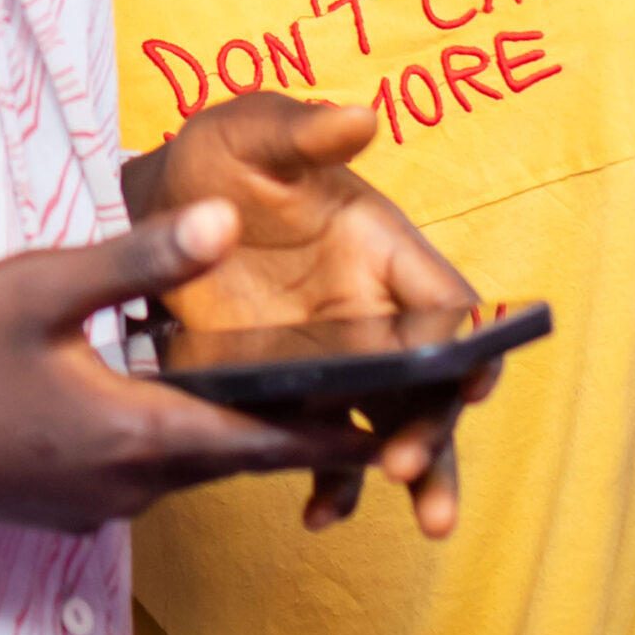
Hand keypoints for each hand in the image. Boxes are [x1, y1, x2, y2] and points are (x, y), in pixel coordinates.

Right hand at [0, 201, 383, 564]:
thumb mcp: (37, 287)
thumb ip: (136, 257)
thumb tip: (227, 224)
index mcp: (138, 436)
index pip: (270, 438)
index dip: (343, 424)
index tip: (412, 411)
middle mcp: (129, 486)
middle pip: (241, 457)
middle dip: (304, 422)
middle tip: (371, 386)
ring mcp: (91, 504)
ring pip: (193, 463)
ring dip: (238, 427)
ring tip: (289, 378)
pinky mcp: (60, 503)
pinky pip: (145, 469)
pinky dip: (179, 434)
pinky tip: (165, 389)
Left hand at [126, 94, 488, 533]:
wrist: (163, 200)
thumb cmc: (224, 154)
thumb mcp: (252, 131)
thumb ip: (303, 132)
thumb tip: (359, 116)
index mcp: (382, 248)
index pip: (447, 302)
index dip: (470, 343)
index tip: (471, 384)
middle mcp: (373, 309)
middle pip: (431, 379)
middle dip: (437, 426)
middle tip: (412, 467)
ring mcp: (338, 356)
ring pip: (393, 423)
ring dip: (412, 469)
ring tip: (424, 517)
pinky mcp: (292, 390)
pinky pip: (325, 446)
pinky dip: (332, 482)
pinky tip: (319, 513)